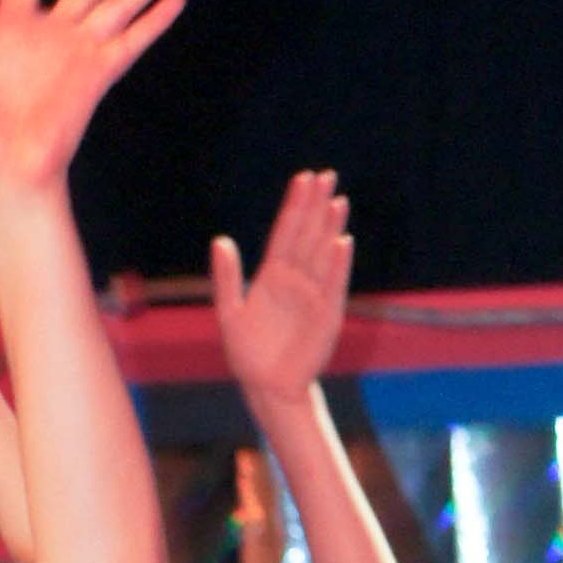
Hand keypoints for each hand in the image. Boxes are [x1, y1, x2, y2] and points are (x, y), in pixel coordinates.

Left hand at [212, 168, 352, 407]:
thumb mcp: (229, 312)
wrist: (265, 386)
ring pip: (323, 254)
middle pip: (309, 235)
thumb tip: (221, 240)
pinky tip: (342, 242)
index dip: (295, 206)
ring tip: (337, 200)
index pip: (286, 232)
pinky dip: (337, 264)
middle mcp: (296, 279)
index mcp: (273, 275)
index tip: (304, 178)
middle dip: (317, 206)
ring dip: (330, 228)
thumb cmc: (247, 352)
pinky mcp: (327, 314)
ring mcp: (314, 294)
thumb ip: (226, 277)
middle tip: (327, 176)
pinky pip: (333, 284)